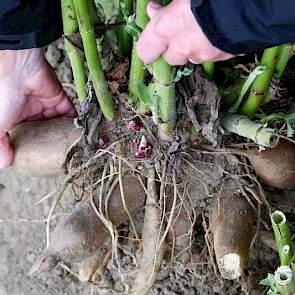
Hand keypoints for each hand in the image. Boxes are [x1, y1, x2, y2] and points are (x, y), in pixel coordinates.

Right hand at [0, 48, 75, 168]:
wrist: (18, 68)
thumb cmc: (3, 95)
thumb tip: (5, 164)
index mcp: (13, 119)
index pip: (24, 137)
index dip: (31, 147)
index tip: (39, 160)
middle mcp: (30, 113)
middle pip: (43, 131)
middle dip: (50, 142)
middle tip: (59, 156)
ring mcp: (45, 105)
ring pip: (57, 124)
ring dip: (64, 134)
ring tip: (72, 149)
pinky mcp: (59, 98)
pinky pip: (69, 113)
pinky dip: (74, 123)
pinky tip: (78, 136)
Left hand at [137, 0, 233, 64]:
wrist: (256, 3)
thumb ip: (167, 7)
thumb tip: (153, 11)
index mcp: (166, 28)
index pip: (145, 51)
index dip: (147, 46)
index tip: (152, 35)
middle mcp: (183, 48)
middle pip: (170, 58)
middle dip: (172, 47)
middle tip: (179, 30)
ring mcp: (203, 55)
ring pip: (191, 57)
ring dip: (191, 47)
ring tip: (202, 27)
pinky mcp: (222, 58)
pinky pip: (209, 56)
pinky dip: (209, 46)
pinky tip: (217, 31)